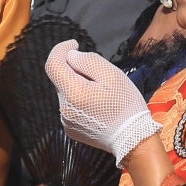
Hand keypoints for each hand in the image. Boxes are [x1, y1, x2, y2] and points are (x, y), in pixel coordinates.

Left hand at [43, 41, 161, 164]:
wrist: (133, 140)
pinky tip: (97, 105)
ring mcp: (65, 120)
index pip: (53, 64)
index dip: (60, 49)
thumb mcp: (112, 75)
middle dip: (74, 70)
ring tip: (101, 92)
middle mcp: (63, 107)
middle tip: (98, 74)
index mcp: (73, 92)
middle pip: (61, 78)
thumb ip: (88, 61)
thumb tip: (71, 56)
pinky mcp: (70, 129)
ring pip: (65, 92)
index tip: (75, 44)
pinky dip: (79, 100)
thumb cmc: (126, 104)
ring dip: (77, 85)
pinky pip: (69, 106)